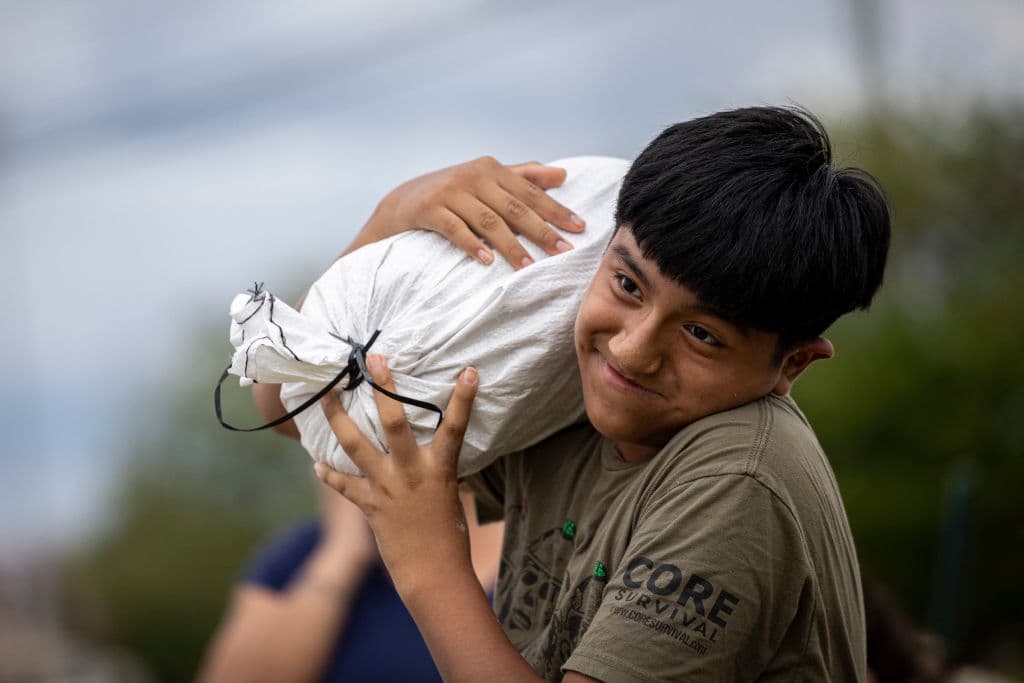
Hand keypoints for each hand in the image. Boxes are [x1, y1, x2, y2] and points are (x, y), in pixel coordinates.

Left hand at [314, 355, 478, 593]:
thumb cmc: (449, 535)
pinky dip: (330, 475)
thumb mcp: (449, 494)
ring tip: (324, 397)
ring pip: (355, 446)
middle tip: (373, 360)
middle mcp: (411, 472)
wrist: (434, 574)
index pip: (455, 427)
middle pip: (394, 423)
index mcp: (439, 468)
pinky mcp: (370, 506)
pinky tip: (317, 466)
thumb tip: (433, 454)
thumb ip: (438, 470)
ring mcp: (387, 487)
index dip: (463, 398)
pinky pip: (344, 485)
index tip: (467, 371)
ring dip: (337, 420)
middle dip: (383, 389)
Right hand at [370, 157, 585, 268]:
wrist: (401, 202)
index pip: (530, 192)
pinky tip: (487, 262)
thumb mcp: (486, 180)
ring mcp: (450, 192)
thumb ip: (523, 177)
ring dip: (510, 245)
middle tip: (563, 252)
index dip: (556, 210)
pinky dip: (472, 245)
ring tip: (528, 266)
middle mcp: (472, 176)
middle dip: (541, 231)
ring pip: (488, 221)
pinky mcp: (429, 209)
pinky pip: (455, 229)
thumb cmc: (452, 194)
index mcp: (491, 169)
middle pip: (514, 207)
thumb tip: (562, 176)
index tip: (579, 228)